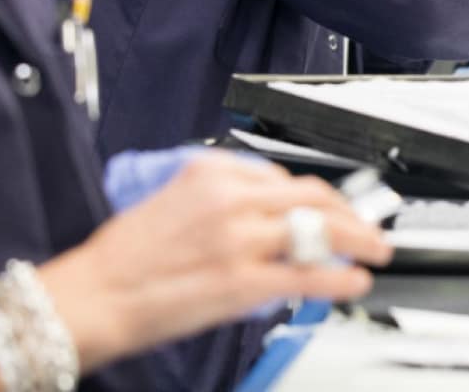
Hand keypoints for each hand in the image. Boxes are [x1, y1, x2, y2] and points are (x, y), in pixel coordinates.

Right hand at [37, 150, 391, 372]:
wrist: (94, 295)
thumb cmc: (123, 257)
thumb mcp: (173, 202)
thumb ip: (222, 203)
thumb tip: (264, 220)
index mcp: (211, 174)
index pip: (282, 177)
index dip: (314, 195)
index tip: (328, 206)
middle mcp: (230, 199)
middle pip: (311, 196)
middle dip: (349, 212)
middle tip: (368, 225)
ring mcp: (240, 239)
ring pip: (317, 231)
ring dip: (356, 240)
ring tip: (374, 250)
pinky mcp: (242, 280)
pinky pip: (306, 275)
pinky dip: (339, 278)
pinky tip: (354, 282)